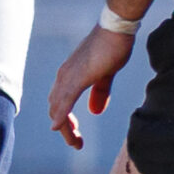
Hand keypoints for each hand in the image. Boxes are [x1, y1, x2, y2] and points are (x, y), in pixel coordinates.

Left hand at [47, 25, 135, 149]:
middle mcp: (64, 76)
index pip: (60, 103)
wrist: (116, 28)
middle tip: (77, 144)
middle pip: (56, 108)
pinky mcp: (78, 77)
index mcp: (69, 76)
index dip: (65, 121)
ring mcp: (69, 76)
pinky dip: (60, 115)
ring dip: (65, 128)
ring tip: (75, 143)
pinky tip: (57, 127)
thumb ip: (100, 93)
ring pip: (58, 108)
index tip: (75, 134)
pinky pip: (65, 100)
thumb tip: (95, 111)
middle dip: (65, 129)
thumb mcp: (105, 75)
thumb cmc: (112, 46)